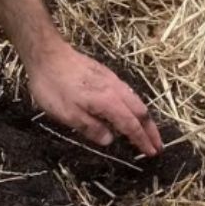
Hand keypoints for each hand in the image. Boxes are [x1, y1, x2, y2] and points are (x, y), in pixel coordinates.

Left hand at [27, 42, 162, 155]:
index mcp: (108, 101)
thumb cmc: (53, 85)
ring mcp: (110, 78)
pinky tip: (130, 108)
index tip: (151, 153)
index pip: (130, 124)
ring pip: (136, 99)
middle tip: (158, 145)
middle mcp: (114, 88)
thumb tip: (110, 140)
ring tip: (149, 130)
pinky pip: (128, 91)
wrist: (46, 53)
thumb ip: (90, 127)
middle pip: (140, 111)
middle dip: (151, 129)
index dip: (141, 140)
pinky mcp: (104, 72)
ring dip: (145, 117)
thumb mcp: (67, 114)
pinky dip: (135, 105)